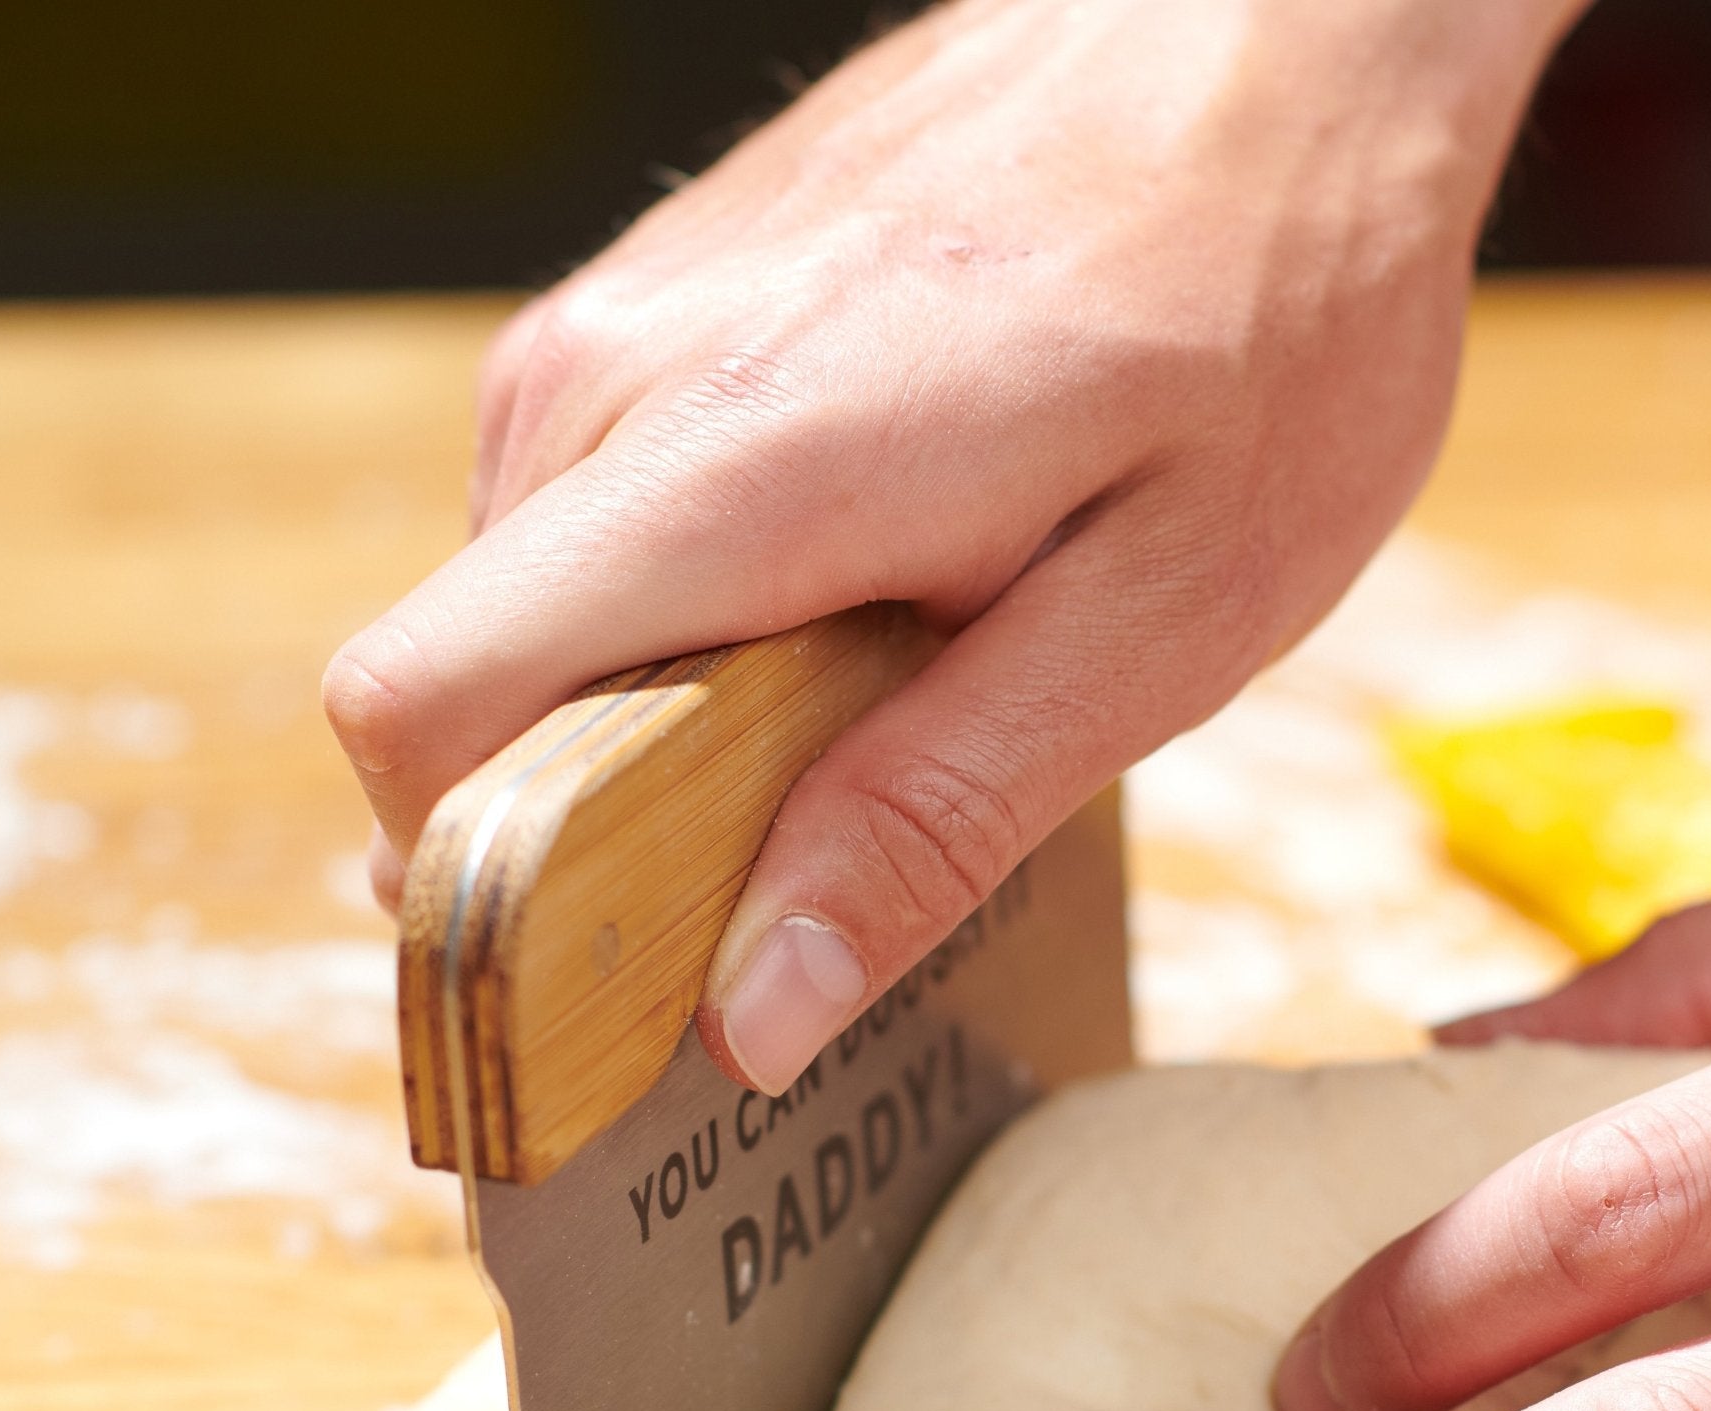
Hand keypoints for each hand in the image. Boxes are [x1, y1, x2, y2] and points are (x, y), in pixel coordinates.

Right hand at [323, 0, 1578, 1092]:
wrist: (1286, 28)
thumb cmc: (1270, 308)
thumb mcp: (1153, 620)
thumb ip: (929, 818)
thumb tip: (748, 1011)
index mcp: (729, 467)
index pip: (424, 713)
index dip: (483, 909)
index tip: (612, 1010)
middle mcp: (612, 383)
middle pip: (473, 705)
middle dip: (599, 849)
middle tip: (807, 883)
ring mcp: (622, 331)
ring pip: (537, 631)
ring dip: (665, 736)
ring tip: (879, 713)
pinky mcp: (663, 317)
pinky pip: (602, 543)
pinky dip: (693, 637)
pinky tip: (862, 613)